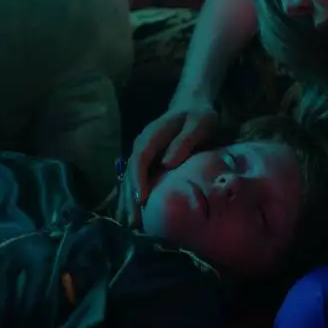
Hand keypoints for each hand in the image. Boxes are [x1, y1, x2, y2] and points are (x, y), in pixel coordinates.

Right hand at [121, 102, 218, 226]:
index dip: (139, 179)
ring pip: (130, 178)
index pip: (140, 158)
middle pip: (130, 172)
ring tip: (132, 224)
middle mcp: (141, 144)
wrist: (193, 103)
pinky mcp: (147, 160)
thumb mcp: (198, 124)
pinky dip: (135, 195)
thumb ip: (184, 142)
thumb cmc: (198, 115)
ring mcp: (142, 152)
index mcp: (152, 135)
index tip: (142, 200)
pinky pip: (137, 179)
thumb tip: (167, 164)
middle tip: (134, 222)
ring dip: (129, 200)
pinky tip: (138, 213)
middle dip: (130, 197)